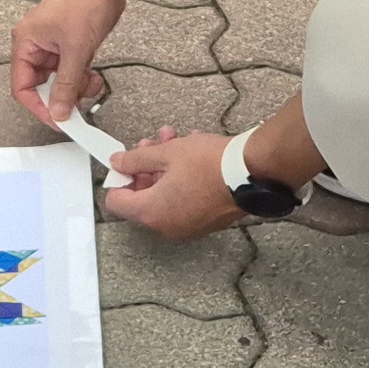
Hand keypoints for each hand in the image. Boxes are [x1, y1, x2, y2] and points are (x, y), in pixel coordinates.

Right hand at [10, 0, 124, 127]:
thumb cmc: (85, 0)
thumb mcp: (76, 50)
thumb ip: (66, 85)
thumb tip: (59, 113)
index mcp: (25, 43)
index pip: (22, 87)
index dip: (39, 107)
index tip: (58, 120)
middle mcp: (35, 45)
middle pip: (41, 86)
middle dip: (61, 97)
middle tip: (79, 106)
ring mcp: (53, 45)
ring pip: (59, 80)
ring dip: (76, 87)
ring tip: (91, 83)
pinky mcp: (70, 43)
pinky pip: (71, 70)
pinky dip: (82, 77)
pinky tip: (94, 76)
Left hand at [103, 129, 245, 242]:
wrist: (252, 174)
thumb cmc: (211, 164)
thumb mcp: (167, 153)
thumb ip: (136, 159)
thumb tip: (118, 163)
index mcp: (152, 212)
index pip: (116, 203)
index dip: (118, 180)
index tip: (125, 163)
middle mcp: (167, 226)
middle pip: (142, 198)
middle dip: (145, 168)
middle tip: (152, 145)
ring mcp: (187, 226)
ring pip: (164, 196)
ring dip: (165, 169)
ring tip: (174, 141)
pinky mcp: (205, 222)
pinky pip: (183, 201)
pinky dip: (182, 181)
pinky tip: (192, 154)